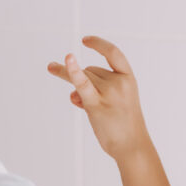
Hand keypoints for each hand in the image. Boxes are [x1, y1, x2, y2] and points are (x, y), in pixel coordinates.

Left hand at [47, 36, 149, 159]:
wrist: (132, 146)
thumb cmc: (123, 124)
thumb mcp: (116, 101)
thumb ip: (96, 92)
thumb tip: (73, 95)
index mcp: (129, 78)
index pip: (113, 53)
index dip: (99, 44)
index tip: (85, 40)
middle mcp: (120, 83)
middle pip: (91, 70)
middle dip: (83, 78)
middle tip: (78, 96)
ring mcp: (109, 93)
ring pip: (82, 77)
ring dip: (68, 77)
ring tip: (53, 70)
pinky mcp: (96, 104)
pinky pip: (82, 83)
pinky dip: (72, 71)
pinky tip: (67, 59)